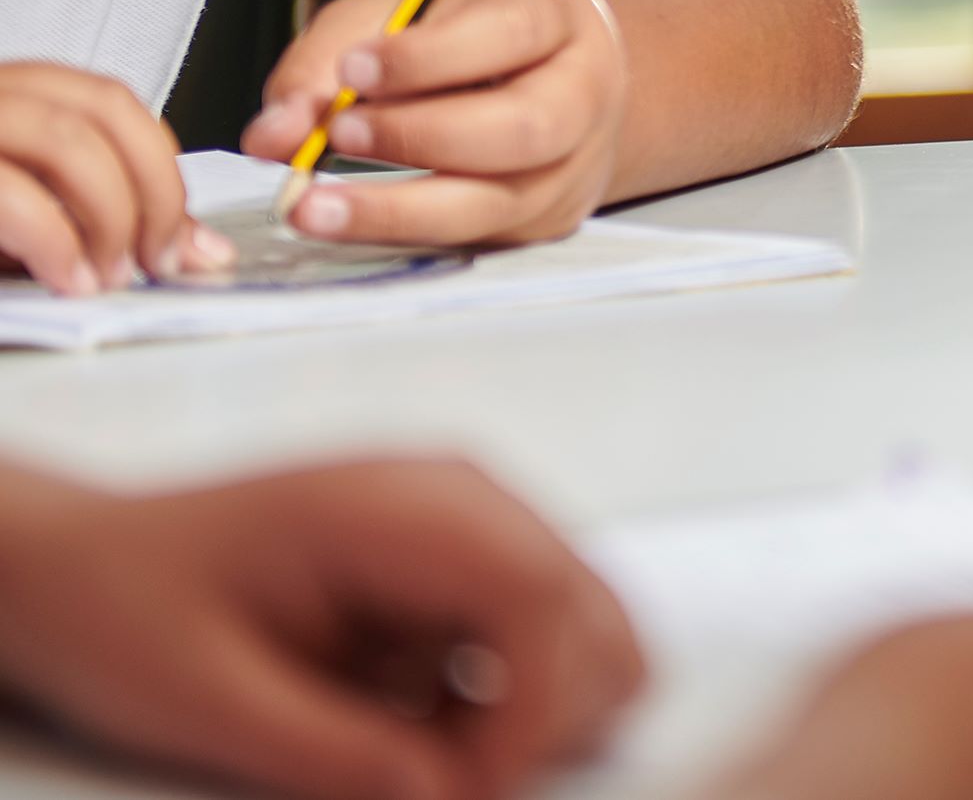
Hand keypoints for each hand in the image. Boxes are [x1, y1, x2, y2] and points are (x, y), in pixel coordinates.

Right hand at [0, 61, 223, 293]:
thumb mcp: (34, 215)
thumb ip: (105, 218)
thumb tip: (198, 249)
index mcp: (16, 96)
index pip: (115, 104)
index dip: (162, 167)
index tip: (185, 235)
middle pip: (105, 111)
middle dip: (155, 190)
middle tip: (164, 259)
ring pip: (68, 142)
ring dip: (111, 217)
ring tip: (113, 275)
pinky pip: (12, 195)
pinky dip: (55, 242)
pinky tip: (69, 278)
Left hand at [0, 456, 640, 799]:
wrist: (82, 566)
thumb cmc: (124, 605)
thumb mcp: (204, 700)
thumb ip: (329, 752)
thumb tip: (444, 795)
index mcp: (401, 505)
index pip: (537, 596)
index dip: (533, 714)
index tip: (474, 795)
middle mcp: (463, 498)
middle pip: (594, 613)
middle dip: (547, 722)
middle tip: (446, 785)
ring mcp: (474, 527)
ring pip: (588, 633)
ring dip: (531, 717)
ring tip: (425, 754)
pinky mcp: (466, 568)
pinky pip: (538, 648)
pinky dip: (504, 710)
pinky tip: (418, 727)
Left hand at [243, 0, 628, 247]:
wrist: (555, 75)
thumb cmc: (469, 34)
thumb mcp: (401, 12)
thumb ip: (329, 57)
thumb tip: (273, 133)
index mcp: (557, 15)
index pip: (510, 32)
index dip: (430, 57)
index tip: (354, 68)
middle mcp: (584, 92)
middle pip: (523, 127)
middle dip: (420, 137)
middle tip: (339, 135)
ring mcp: (573, 165)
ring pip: (498, 202)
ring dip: (397, 209)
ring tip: (316, 206)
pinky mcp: (546, 221)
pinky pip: (473, 239)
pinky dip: (402, 235)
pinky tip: (350, 224)